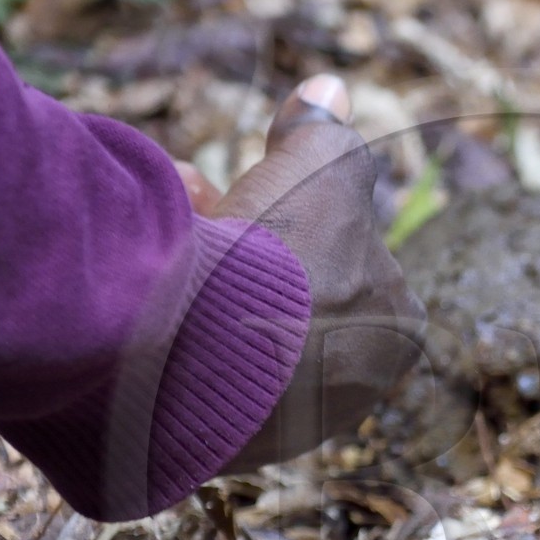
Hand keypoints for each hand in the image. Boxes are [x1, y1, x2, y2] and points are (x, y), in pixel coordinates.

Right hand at [201, 75, 423, 470]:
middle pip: (287, 295)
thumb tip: (328, 93)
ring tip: (166, 246)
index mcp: (395, 334)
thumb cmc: (284, 258)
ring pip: (235, 331)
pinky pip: (193, 369)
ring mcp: (282, 428)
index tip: (253, 198)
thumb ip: (327, 132)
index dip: (296, 218)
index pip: (348, 261)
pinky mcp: (216, 446)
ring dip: (201, 281)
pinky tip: (143, 299)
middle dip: (241, 247)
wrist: (202, 349)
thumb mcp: (321, 167)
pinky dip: (169, 329)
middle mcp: (351, 392)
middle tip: (200, 214)